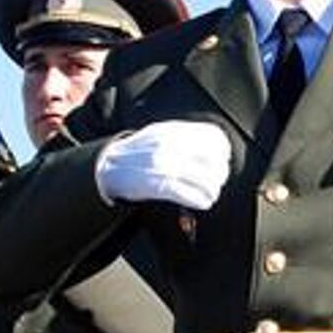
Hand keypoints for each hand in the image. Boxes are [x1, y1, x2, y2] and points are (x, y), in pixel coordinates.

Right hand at [94, 122, 231, 208]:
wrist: (109, 165)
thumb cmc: (139, 152)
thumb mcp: (161, 133)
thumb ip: (185, 136)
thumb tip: (217, 146)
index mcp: (174, 131)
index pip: (213, 136)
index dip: (223, 151)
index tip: (223, 159)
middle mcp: (171, 146)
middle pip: (214, 161)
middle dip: (220, 174)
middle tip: (217, 181)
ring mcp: (165, 165)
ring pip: (206, 180)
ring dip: (212, 191)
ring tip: (210, 194)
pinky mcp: (158, 185)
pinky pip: (190, 195)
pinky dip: (201, 200)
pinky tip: (202, 202)